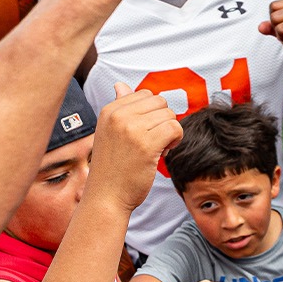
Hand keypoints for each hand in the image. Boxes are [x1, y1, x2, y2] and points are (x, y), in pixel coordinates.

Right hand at [89, 83, 182, 209]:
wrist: (106, 197)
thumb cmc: (112, 167)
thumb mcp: (109, 132)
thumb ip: (120, 108)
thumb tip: (120, 85)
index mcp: (109, 110)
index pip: (145, 95)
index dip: (152, 114)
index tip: (144, 132)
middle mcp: (118, 116)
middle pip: (160, 103)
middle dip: (163, 121)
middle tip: (153, 141)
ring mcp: (131, 129)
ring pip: (170, 115)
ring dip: (170, 132)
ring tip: (156, 148)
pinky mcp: (146, 144)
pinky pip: (175, 128)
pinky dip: (176, 140)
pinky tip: (164, 152)